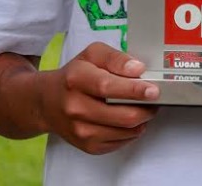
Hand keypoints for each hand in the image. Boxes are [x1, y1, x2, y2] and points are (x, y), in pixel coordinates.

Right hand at [40, 42, 159, 154]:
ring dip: (142, 120)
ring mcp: (81, 130)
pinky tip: (128, 118)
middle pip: (122, 115)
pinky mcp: (88, 146)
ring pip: (126, 131)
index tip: (153, 90)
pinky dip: (131, 131)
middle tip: (154, 98)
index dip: (134, 90)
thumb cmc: (74, 76)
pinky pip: (121, 142)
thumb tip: (137, 69)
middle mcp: (75, 107)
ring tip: (142, 107)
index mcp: (76, 79)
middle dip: (146, 108)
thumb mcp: (92, 55)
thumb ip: (116, 58)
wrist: (47, 102)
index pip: (108, 87)